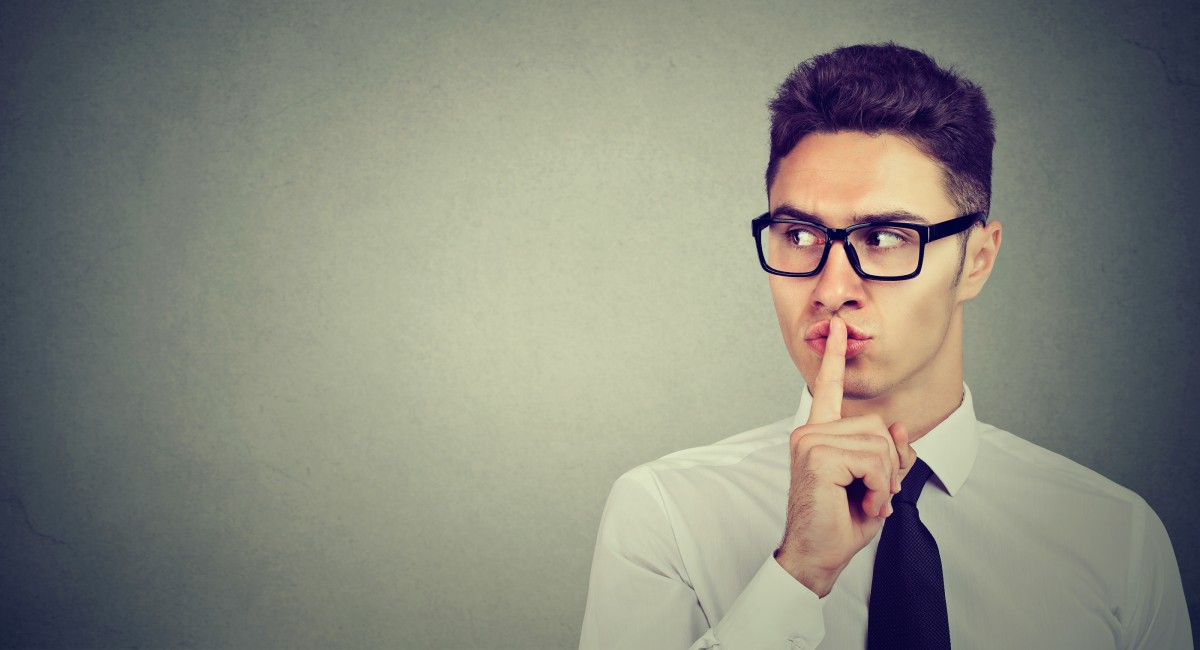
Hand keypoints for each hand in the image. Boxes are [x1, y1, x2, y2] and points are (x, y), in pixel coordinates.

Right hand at [774, 316, 915, 596]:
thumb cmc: (840, 524)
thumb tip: (900, 429)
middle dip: (888, 464)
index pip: (826, 390)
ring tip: (867, 500)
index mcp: (818, 435)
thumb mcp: (876, 485)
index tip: (838, 329)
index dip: (834, 359)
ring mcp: (810, 442)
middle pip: (875, 426)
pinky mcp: (817, 456)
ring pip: (877, 444)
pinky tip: (863, 502)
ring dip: (884, 479)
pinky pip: (871, 460)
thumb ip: (889, 456)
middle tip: (875, 493)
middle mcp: (809, 433)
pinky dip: (878, 486)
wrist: (816, 556)